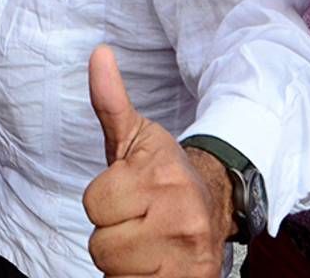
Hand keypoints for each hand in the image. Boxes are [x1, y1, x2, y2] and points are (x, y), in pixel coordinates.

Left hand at [83, 46, 233, 277]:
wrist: (216, 205)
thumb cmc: (163, 172)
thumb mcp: (136, 136)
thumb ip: (111, 101)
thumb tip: (98, 54)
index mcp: (162, 176)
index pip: (93, 204)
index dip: (102, 200)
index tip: (126, 192)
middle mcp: (180, 215)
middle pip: (100, 245)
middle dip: (111, 232)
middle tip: (137, 218)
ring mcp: (188, 254)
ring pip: (114, 271)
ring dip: (123, 260)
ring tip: (146, 239)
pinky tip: (154, 262)